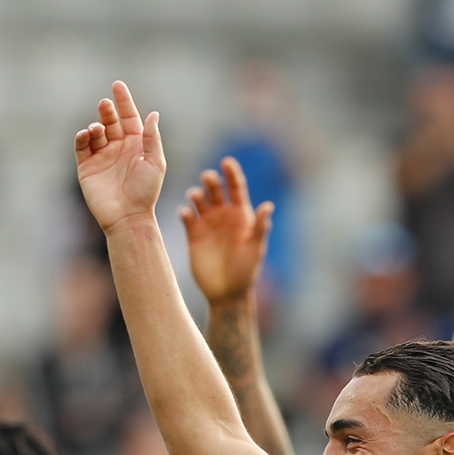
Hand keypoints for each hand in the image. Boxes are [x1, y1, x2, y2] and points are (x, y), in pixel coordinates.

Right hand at [74, 81, 167, 236]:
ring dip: (96, 125)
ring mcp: (102, 156)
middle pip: (111, 121)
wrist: (128, 217)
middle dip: (107, 110)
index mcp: (136, 145)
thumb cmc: (145, 192)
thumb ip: (153, 138)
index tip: (117, 85)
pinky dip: (82, 137)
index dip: (124, 101)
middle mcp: (118, 148)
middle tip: (105, 104)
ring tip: (98, 127)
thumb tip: (153, 114)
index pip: (129, 117)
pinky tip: (87, 134)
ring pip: (96, 132)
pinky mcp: (87, 167)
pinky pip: (81, 146)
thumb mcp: (155, 163)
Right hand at [182, 157, 273, 306]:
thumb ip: (259, 227)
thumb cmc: (246, 271)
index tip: (226, 162)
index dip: (232, 173)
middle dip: (211, 180)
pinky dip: (185, 212)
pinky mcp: (193, 233)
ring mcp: (207, 223)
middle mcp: (223, 215)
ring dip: (197, 194)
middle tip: (208, 178)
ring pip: (199, 199)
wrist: (227, 292)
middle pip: (216, 189)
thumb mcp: (255, 248)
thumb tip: (268, 205)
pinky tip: (187, 214)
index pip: (236, 187)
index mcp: (241, 214)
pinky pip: (187, 216)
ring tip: (196, 197)